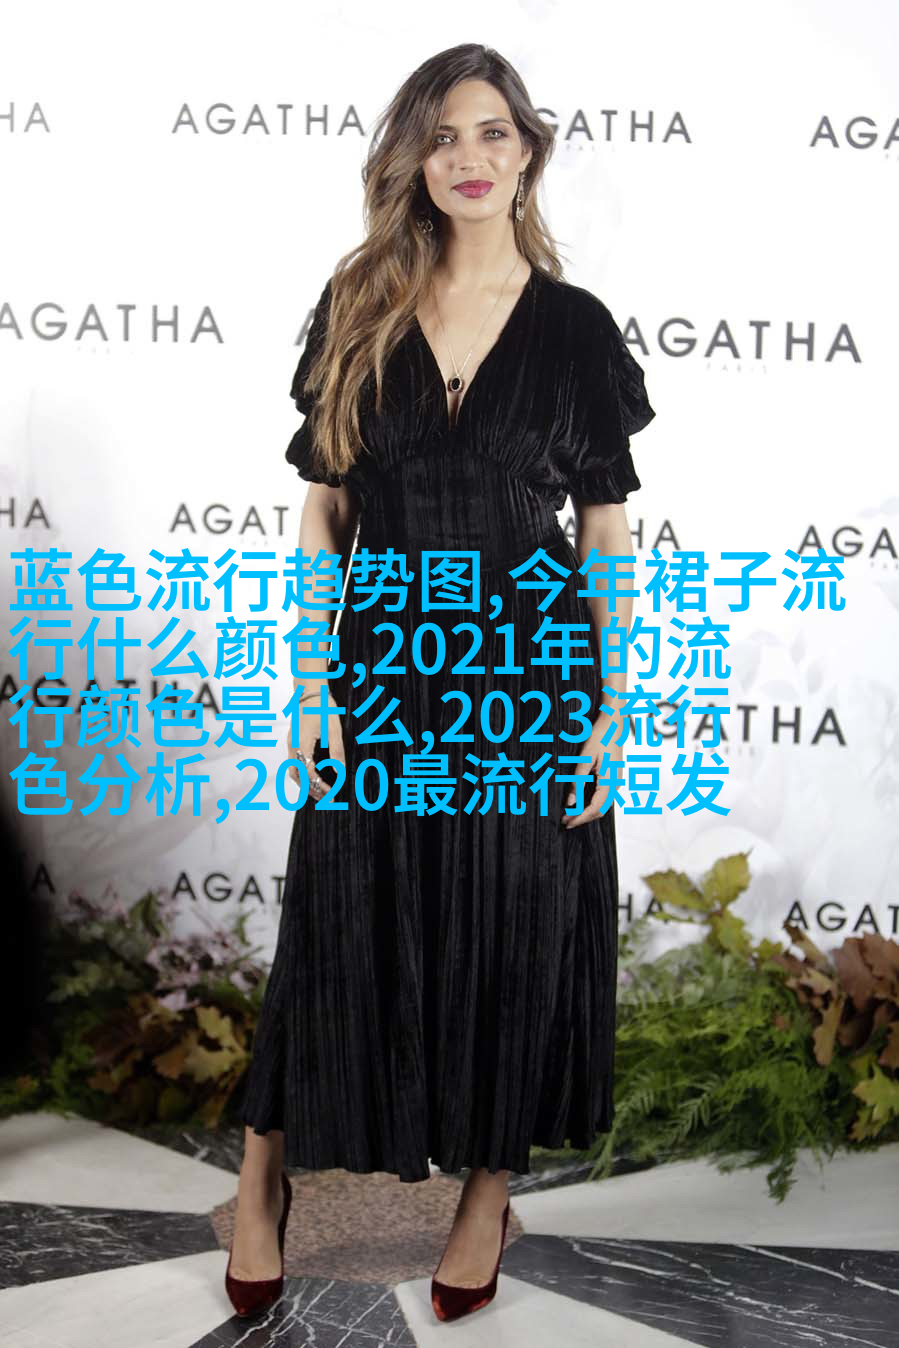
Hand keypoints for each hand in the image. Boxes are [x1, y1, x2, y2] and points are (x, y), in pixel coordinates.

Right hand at [285, 692, 346, 799]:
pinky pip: (294, 763)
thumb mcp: (334, 729)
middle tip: (325, 798)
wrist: (309, 690)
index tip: (331, 792)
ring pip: (293, 771)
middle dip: (310, 789)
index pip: (308, 773)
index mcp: (302, 744)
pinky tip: (312, 776)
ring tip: (319, 791)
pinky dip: (302, 774)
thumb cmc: (322, 706)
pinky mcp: (292, 740)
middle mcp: (292, 746)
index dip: (319, 785)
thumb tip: (339, 771)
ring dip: (305, 783)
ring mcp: (290, 743)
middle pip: (297, 776)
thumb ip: (337, 751)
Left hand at [562, 714, 622, 828]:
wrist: (615, 725)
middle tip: (564, 821)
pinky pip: (605, 798)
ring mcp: (618, 782)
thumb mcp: (584, 758)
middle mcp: (617, 785)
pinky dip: (592, 805)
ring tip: (570, 814)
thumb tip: (570, 803)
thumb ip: (577, 781)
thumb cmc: (600, 737)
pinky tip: (580, 803)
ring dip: (587, 812)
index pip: (595, 809)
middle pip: (600, 811)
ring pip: (603, 806)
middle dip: (582, 818)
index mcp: (610, 781)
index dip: (580, 818)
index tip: (566, 822)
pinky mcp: (615, 779)